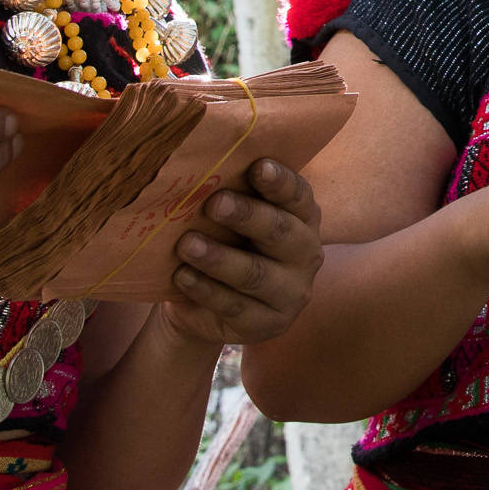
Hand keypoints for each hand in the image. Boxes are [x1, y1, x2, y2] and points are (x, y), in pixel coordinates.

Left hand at [160, 159, 324, 347]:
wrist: (206, 304)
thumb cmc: (224, 242)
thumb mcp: (232, 218)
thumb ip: (232, 193)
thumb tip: (203, 165)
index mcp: (304, 217)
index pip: (298, 195)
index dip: (280, 181)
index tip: (257, 166)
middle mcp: (306, 253)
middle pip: (279, 232)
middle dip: (247, 216)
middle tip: (214, 203)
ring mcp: (291, 293)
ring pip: (255, 273)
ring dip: (219, 258)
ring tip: (186, 244)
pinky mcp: (268, 325)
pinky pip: (234, 306)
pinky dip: (205, 289)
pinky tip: (181, 276)